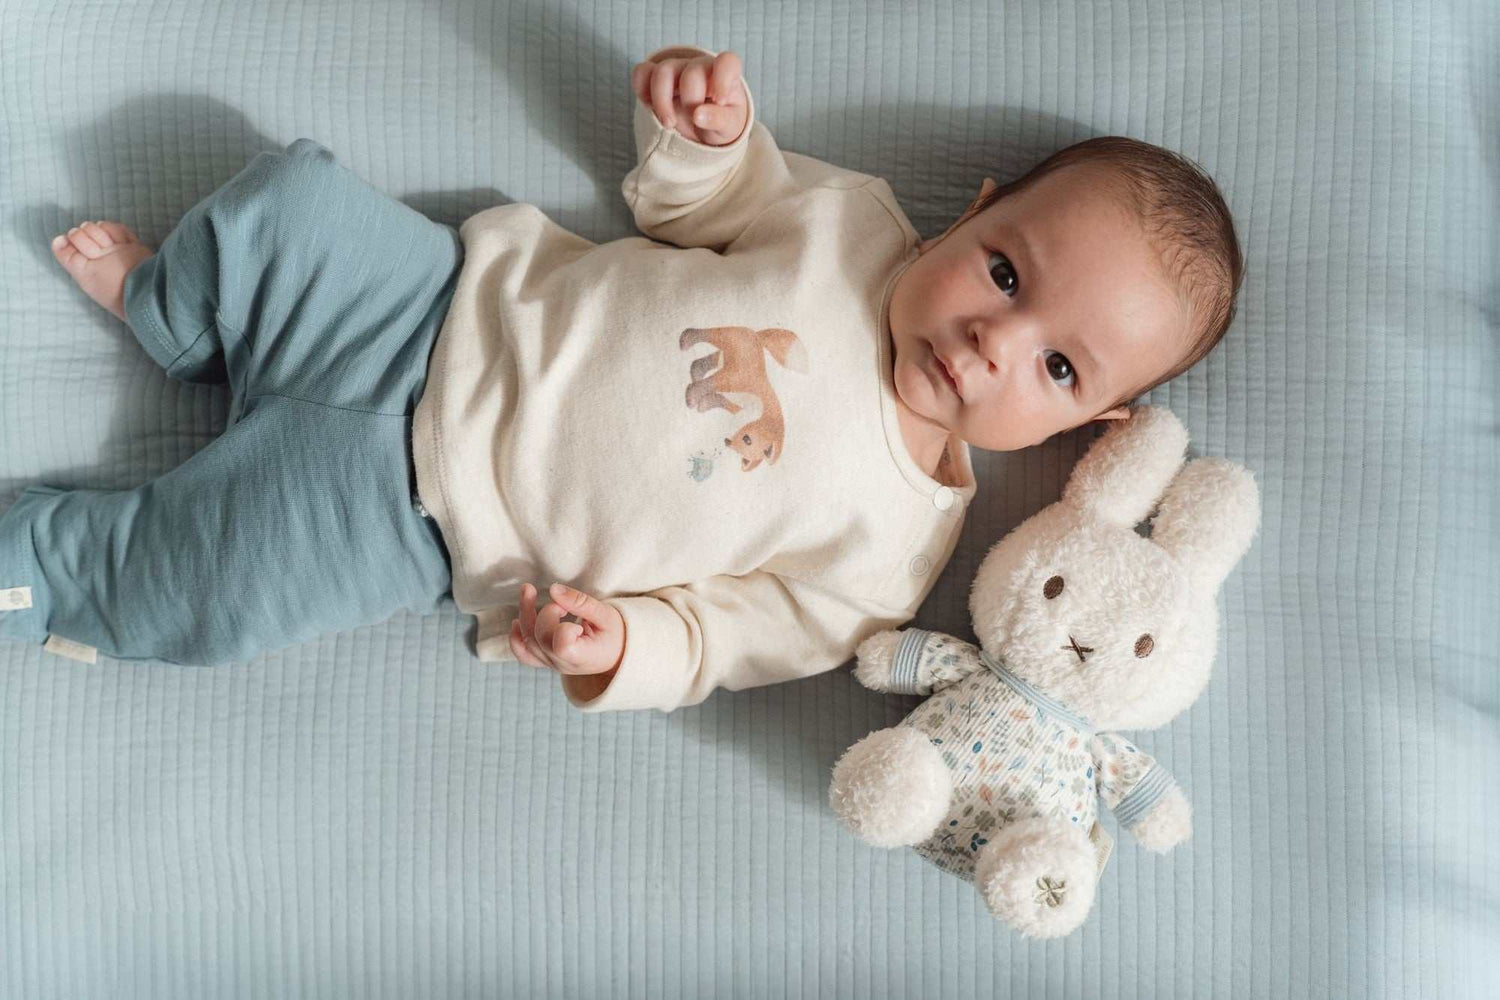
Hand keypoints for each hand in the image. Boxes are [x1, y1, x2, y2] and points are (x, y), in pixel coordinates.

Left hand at [509, 582, 625, 676]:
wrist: (617, 654)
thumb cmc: (615, 634)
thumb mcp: (606, 615)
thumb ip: (581, 602)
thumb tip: (553, 589)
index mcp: (583, 657)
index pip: (561, 645)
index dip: (563, 627)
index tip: (578, 623)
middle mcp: (564, 664)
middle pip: (539, 639)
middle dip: (545, 611)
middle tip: (563, 604)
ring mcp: (552, 664)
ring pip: (526, 642)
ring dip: (524, 613)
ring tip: (528, 590)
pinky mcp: (546, 660)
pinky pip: (523, 654)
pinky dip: (515, 637)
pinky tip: (516, 621)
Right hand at [631, 49, 747, 146]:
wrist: (703, 126)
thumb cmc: (721, 121)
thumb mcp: (729, 126)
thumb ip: (719, 120)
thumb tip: (698, 115)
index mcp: (726, 75)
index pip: (727, 62)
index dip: (723, 79)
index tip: (719, 101)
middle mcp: (700, 66)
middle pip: (690, 74)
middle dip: (691, 102)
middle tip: (694, 121)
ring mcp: (676, 68)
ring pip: (662, 72)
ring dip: (662, 101)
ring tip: (669, 124)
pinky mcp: (655, 76)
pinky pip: (642, 72)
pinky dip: (641, 88)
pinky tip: (649, 107)